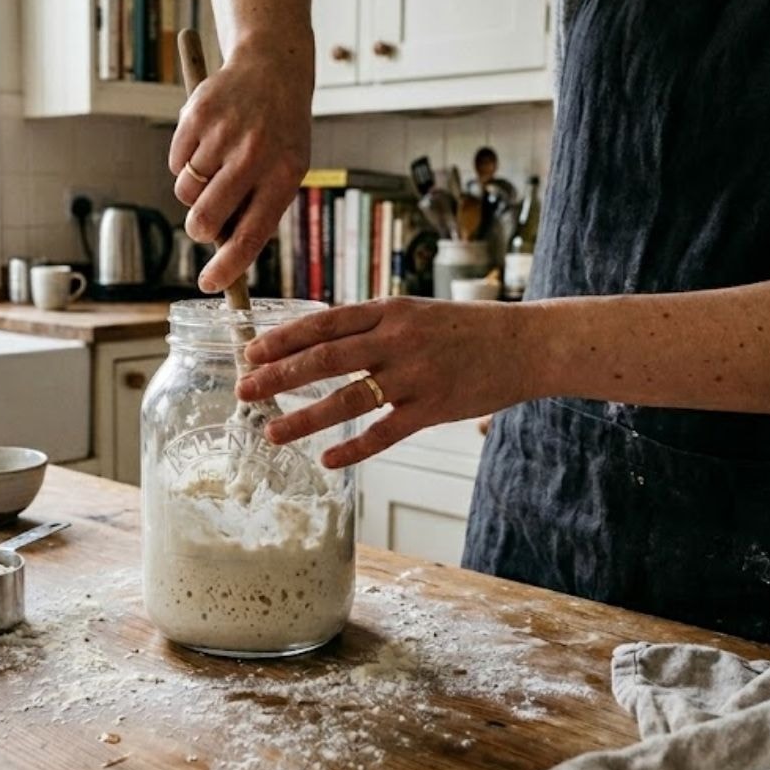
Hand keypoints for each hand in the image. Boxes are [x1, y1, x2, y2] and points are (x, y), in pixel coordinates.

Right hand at [168, 39, 312, 291]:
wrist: (272, 69)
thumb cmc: (279, 133)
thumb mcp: (286, 169)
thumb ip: (258, 209)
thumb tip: (222, 253)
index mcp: (283, 175)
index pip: (250, 234)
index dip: (227, 267)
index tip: (209, 284)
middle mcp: (253, 154)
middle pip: (204, 219)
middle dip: (198, 229)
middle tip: (203, 224)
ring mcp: (223, 133)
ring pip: (185, 192)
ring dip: (193, 190)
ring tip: (216, 166)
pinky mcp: (195, 114)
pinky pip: (174, 163)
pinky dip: (183, 162)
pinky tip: (206, 143)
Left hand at [236, 298, 535, 468]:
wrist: (525, 343)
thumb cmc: (465, 329)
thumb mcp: (415, 313)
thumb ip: (371, 326)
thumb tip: (317, 343)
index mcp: (389, 310)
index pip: (324, 322)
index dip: (283, 339)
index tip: (250, 352)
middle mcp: (397, 340)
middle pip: (325, 358)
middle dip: (278, 376)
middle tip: (243, 390)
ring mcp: (415, 375)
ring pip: (347, 399)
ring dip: (304, 418)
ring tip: (272, 433)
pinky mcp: (433, 408)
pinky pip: (384, 433)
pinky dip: (353, 448)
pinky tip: (328, 460)